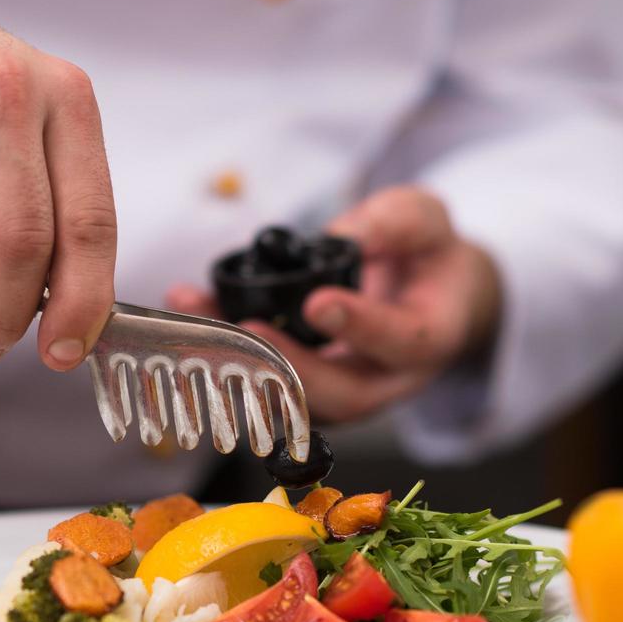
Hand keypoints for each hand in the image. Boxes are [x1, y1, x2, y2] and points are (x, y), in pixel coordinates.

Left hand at [166, 187, 500, 422]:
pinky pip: (264, 384)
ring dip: (241, 363)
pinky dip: (225, 353)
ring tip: (199, 315)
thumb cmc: (427, 257)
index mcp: (428, 338)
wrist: (424, 295)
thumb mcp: (429, 221)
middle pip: (341, 396)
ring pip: (293, 400)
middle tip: (247, 328)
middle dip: (288, 366)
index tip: (317, 303)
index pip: (399, 342)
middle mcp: (386, 380)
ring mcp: (343, 394)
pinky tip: (193, 314)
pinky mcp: (304, 392)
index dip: (359, 326)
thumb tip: (342, 233)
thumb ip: (396, 222)